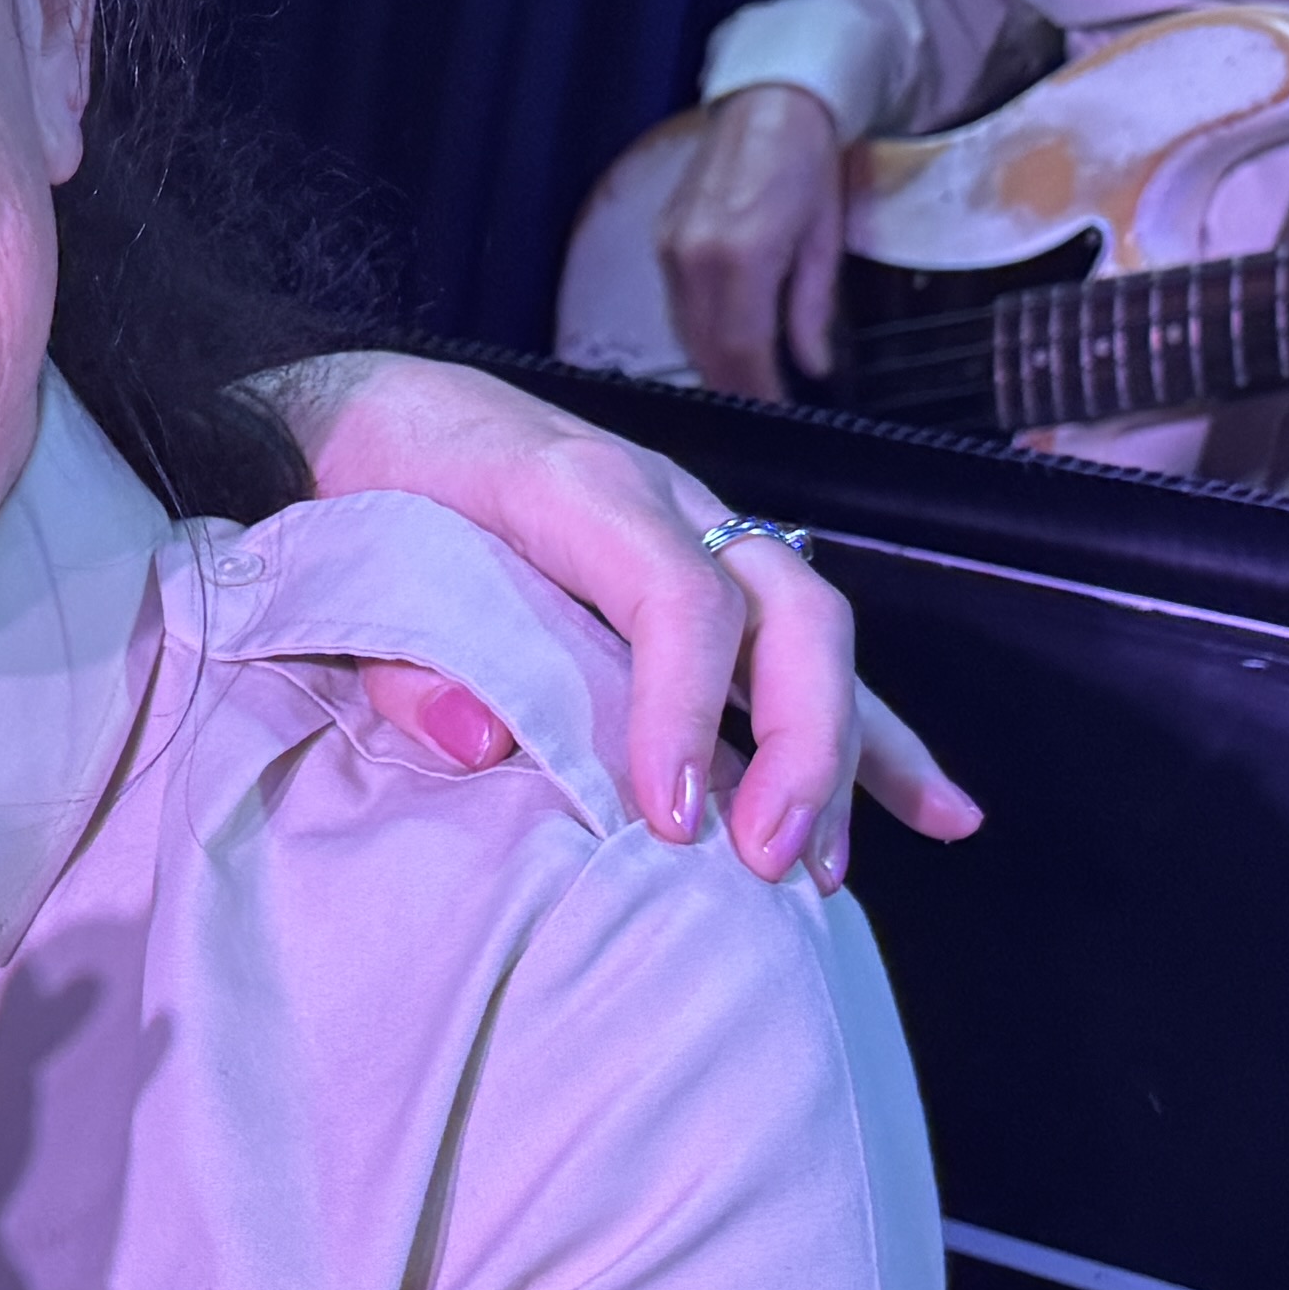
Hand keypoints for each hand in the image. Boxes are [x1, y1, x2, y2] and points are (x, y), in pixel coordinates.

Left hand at [266, 345, 983, 883]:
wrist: (368, 414)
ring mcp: (701, 534)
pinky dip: (874, 738)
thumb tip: (481, 742)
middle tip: (761, 858)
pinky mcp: (709, 578)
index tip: (667, 820)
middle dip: (797, 742)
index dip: (685, 710)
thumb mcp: (351, 560)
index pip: (676, 594)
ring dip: (840, 759)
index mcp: (575, 487)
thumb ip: (403, 653)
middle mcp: (664, 502)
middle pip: (785, 610)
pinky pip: (803, 659)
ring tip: (825, 875)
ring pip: (811, 638)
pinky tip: (938, 814)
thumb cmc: (360, 491)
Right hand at [654, 84, 846, 400]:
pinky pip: (676, 307)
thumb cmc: (809, 163)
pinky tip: (723, 345)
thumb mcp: (825, 238)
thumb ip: (813, 308)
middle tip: (763, 413)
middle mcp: (694, 259)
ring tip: (746, 386)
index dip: (759, 393)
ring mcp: (670, 251)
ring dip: (713, 366)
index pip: (742, 350)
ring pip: (685, 334)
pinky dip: (698, 334)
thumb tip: (813, 369)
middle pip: (705, 351)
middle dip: (734, 388)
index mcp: (742, 257)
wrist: (769, 102)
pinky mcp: (661, 243)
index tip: (779, 417)